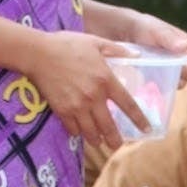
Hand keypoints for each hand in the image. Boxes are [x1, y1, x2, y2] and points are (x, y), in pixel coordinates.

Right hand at [27, 32, 149, 147]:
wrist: (38, 52)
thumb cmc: (67, 45)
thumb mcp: (94, 42)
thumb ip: (116, 49)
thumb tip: (136, 56)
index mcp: (105, 80)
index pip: (128, 105)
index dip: (139, 120)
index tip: (147, 130)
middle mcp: (94, 97)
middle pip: (110, 129)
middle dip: (115, 141)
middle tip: (117, 144)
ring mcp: (78, 106)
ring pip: (92, 134)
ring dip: (97, 140)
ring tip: (98, 140)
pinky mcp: (63, 111)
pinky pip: (74, 131)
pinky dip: (78, 133)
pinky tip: (79, 131)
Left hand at [123, 13, 186, 83]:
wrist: (126, 31)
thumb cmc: (143, 27)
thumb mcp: (155, 29)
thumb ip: (169, 38)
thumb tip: (185, 46)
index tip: (175, 71)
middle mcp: (183, 61)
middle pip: (186, 80)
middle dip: (174, 79)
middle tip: (158, 72)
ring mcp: (172, 70)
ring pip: (174, 85)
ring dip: (163, 84)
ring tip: (150, 75)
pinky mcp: (161, 78)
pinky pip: (163, 89)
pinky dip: (155, 88)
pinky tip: (146, 82)